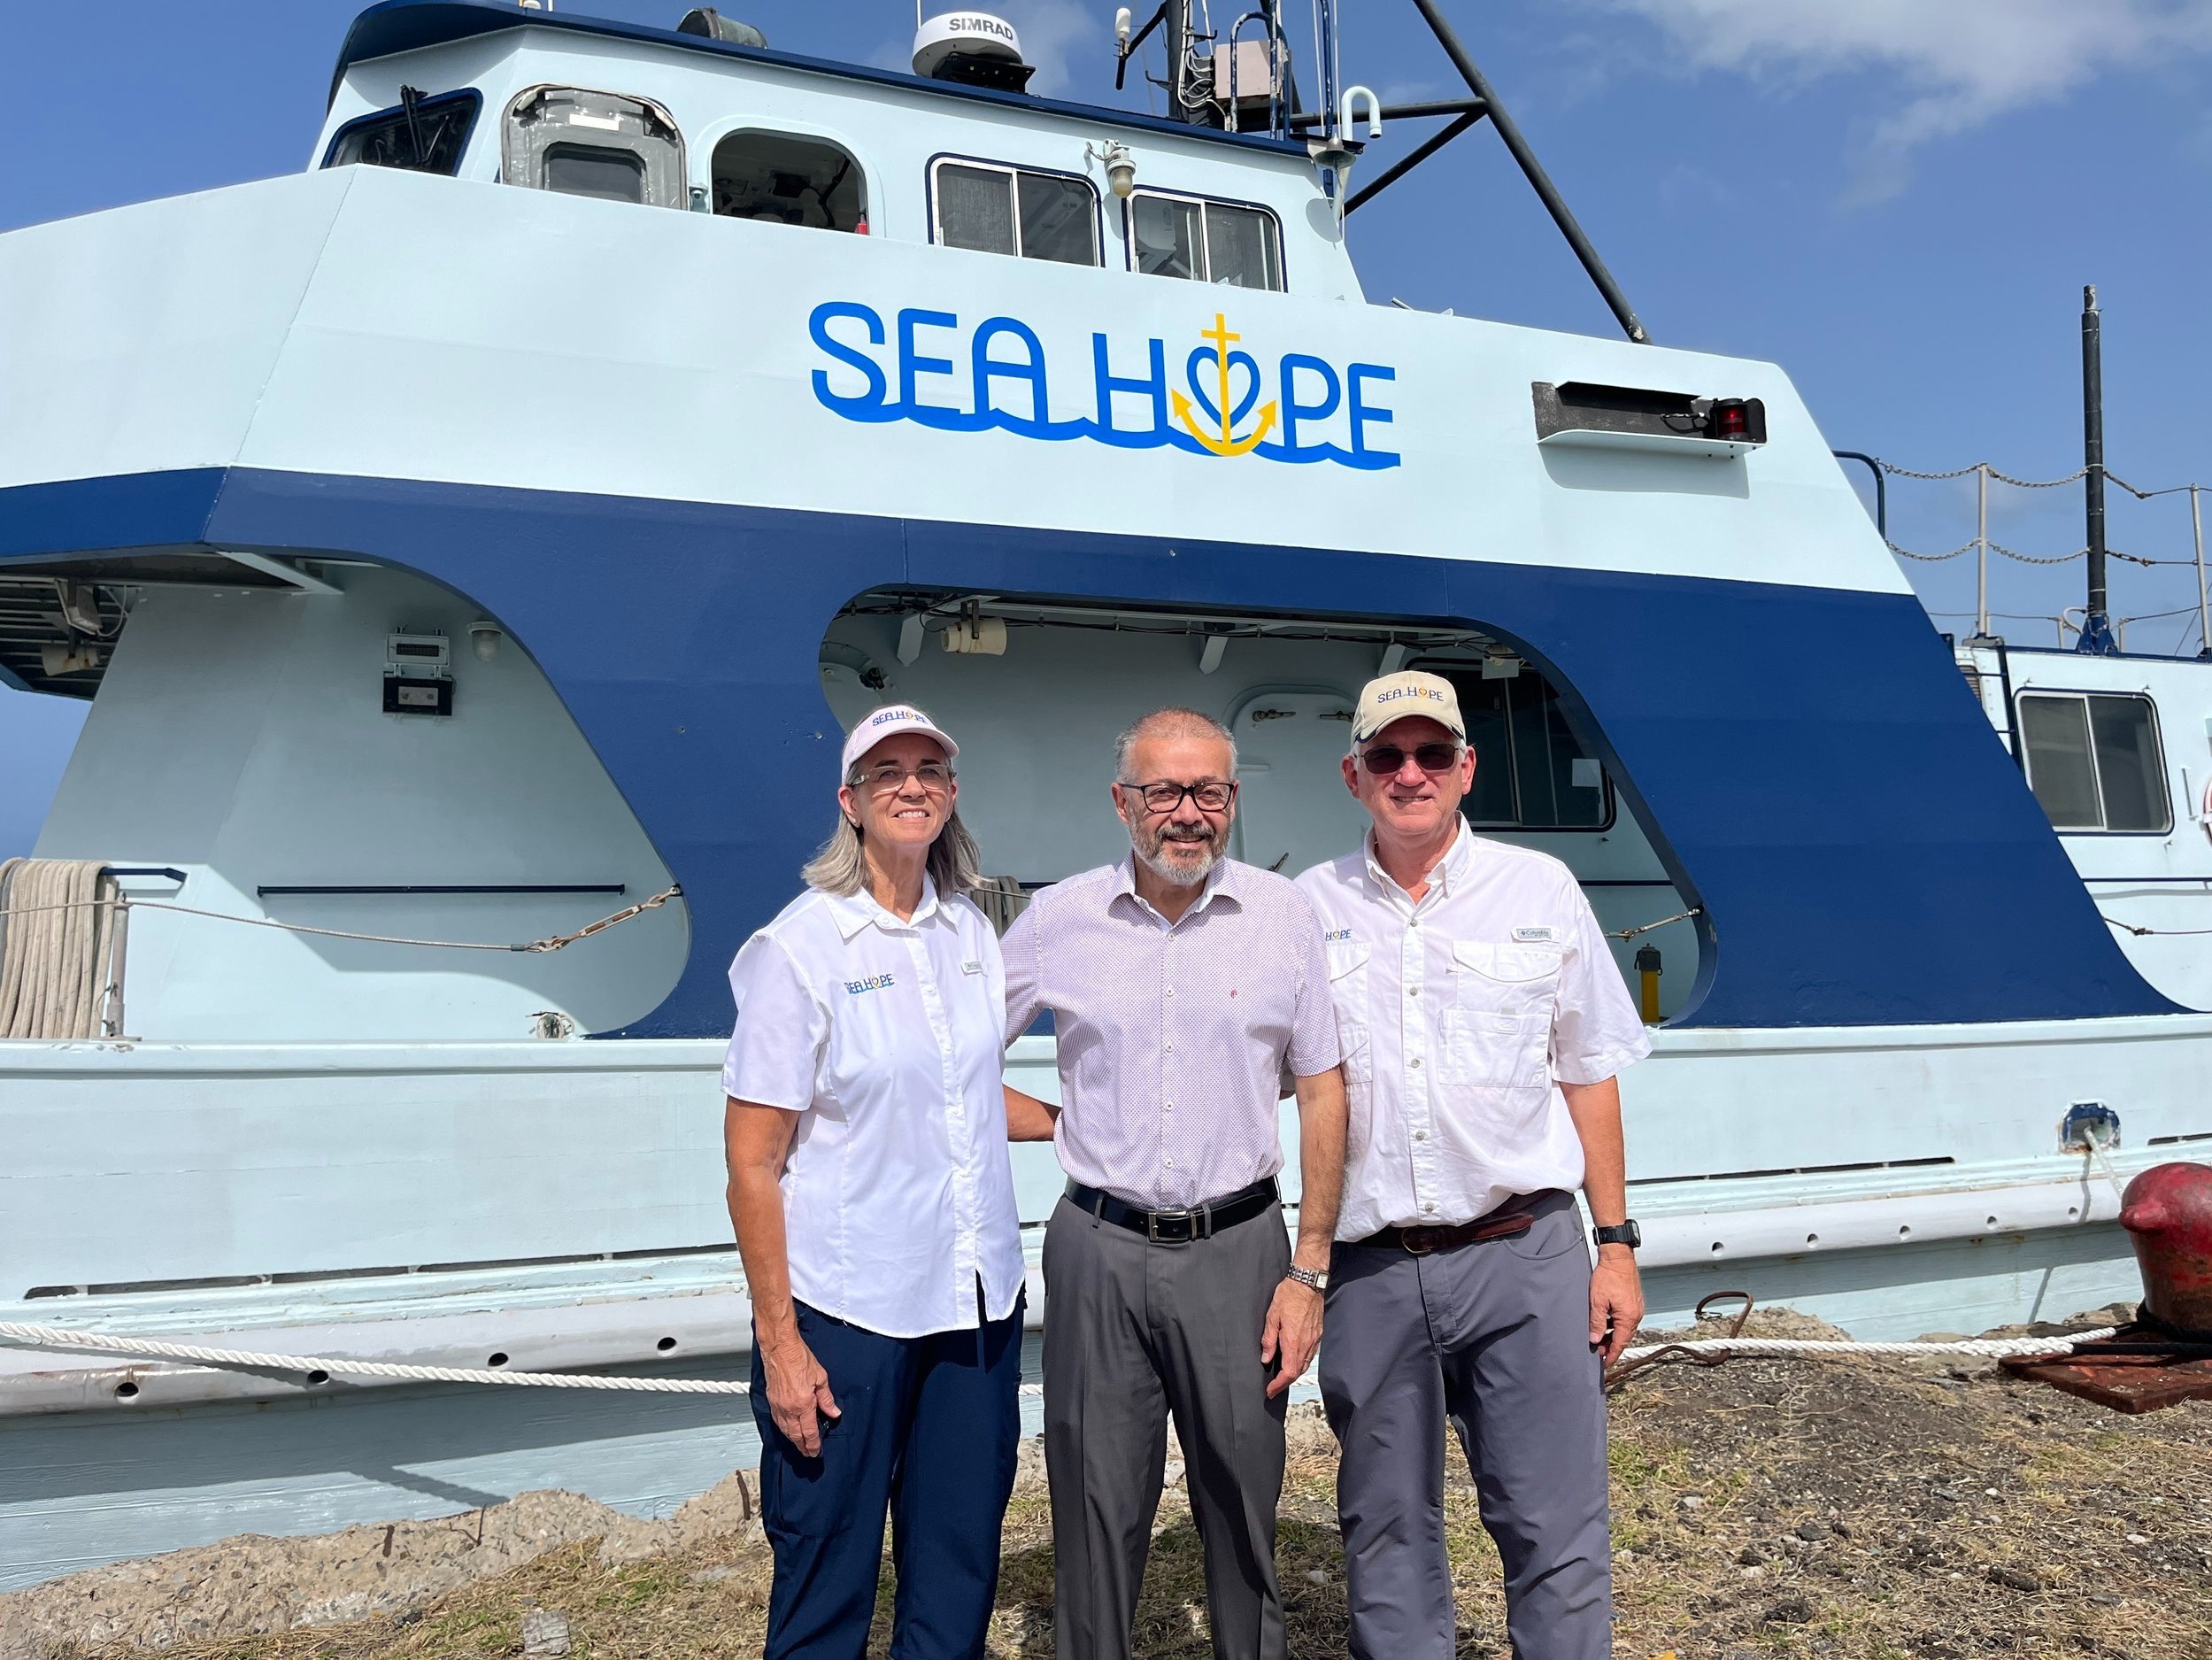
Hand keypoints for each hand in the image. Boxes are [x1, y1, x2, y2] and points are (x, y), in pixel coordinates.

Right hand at [760, 1335, 839, 1456]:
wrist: (780, 1347)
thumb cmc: (798, 1357)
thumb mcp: (820, 1377)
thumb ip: (827, 1398)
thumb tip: (833, 1412)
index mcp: (803, 1404)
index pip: (809, 1432)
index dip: (813, 1444)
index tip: (816, 1451)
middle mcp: (788, 1408)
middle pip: (795, 1435)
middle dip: (802, 1447)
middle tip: (808, 1453)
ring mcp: (778, 1405)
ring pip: (785, 1430)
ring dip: (793, 1440)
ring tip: (799, 1445)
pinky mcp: (771, 1400)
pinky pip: (778, 1421)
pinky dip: (784, 1429)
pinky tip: (787, 1429)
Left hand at [1260, 1275, 1323, 1398]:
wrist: (1308, 1283)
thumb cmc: (1290, 1295)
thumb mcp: (1272, 1316)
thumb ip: (1269, 1339)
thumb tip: (1266, 1357)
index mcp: (1293, 1341)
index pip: (1288, 1372)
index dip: (1278, 1385)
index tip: (1270, 1390)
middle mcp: (1306, 1344)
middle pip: (1297, 1373)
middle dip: (1285, 1383)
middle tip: (1273, 1387)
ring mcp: (1314, 1340)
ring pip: (1305, 1365)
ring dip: (1293, 1374)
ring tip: (1282, 1377)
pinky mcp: (1318, 1335)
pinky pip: (1310, 1356)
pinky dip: (1301, 1363)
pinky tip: (1294, 1360)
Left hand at [1589, 1247, 1643, 1366]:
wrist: (1618, 1257)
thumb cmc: (1608, 1276)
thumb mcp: (1597, 1301)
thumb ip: (1597, 1322)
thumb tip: (1595, 1340)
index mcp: (1628, 1318)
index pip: (1620, 1344)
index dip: (1612, 1355)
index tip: (1604, 1364)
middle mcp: (1636, 1315)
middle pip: (1623, 1338)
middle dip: (1611, 1346)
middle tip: (1598, 1351)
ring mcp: (1636, 1308)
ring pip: (1624, 1329)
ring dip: (1613, 1335)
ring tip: (1600, 1338)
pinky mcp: (1634, 1302)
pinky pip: (1626, 1319)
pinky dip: (1616, 1325)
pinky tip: (1606, 1323)